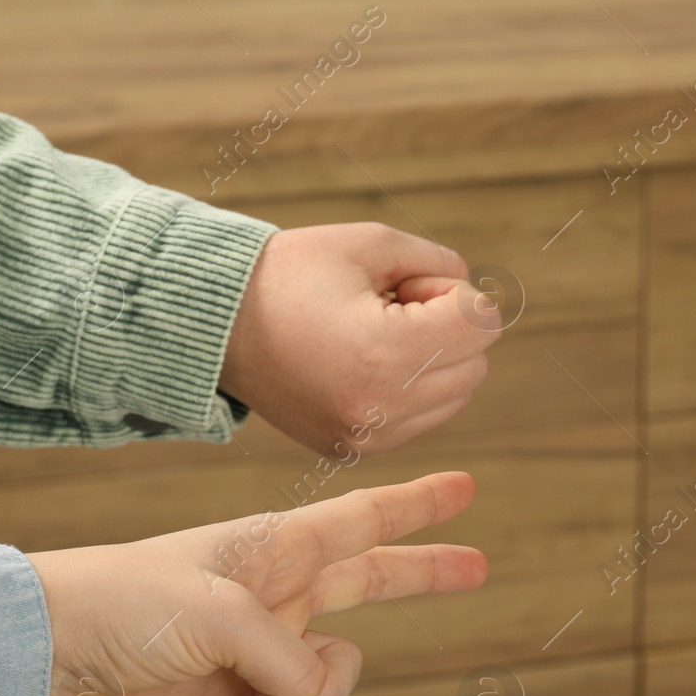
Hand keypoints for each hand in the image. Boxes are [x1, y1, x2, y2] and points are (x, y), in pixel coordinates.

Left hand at [28, 472, 484, 695]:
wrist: (43, 660)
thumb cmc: (124, 603)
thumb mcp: (226, 613)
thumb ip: (293, 660)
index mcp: (276, 549)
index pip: (363, 520)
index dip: (417, 504)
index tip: (464, 485)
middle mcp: (278, 597)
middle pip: (374, 582)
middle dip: (426, 574)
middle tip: (479, 568)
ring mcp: (260, 654)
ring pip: (337, 677)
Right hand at [221, 223, 501, 455]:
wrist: (214, 325)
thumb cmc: (290, 274)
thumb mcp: (369, 244)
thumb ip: (440, 263)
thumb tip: (479, 298)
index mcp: (386, 353)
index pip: (482, 324)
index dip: (454, 292)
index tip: (406, 285)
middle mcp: (381, 408)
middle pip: (476, 364)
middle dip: (447, 329)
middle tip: (389, 306)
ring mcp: (368, 437)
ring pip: (456, 395)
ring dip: (434, 361)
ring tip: (373, 335)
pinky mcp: (355, 451)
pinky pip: (422, 419)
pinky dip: (411, 389)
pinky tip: (362, 363)